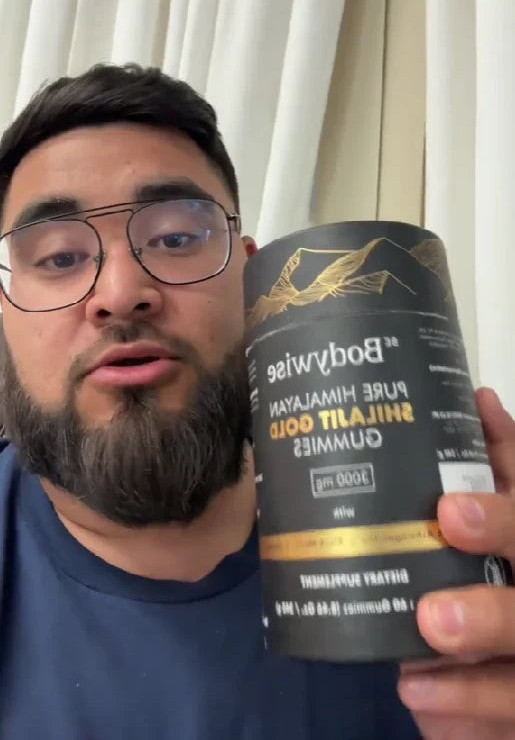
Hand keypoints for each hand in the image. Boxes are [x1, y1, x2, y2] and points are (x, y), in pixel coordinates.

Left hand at [397, 388, 514, 739]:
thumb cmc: (514, 557)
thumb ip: (508, 463)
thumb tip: (478, 399)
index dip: (501, 521)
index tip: (449, 513)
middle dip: (495, 619)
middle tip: (432, 617)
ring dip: (474, 690)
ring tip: (412, 680)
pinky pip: (505, 726)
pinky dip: (465, 722)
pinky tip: (426, 710)